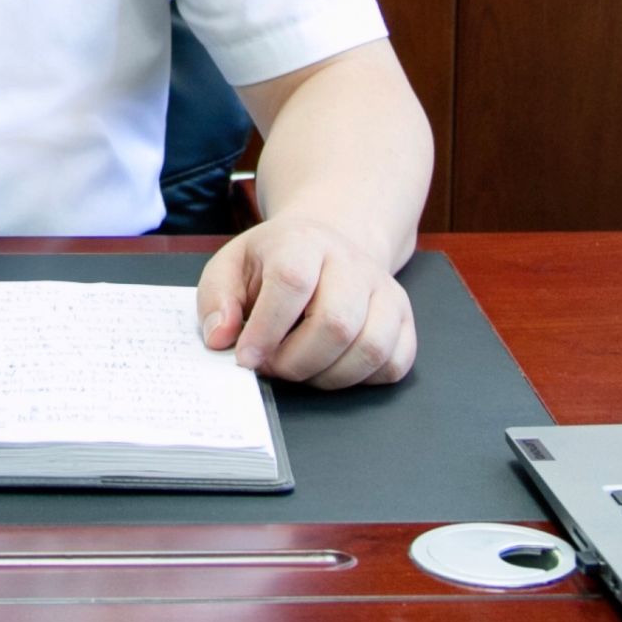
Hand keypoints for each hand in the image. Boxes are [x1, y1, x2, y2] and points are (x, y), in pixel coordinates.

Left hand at [195, 214, 415, 390]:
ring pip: (370, 348)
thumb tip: (221, 338)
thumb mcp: (232, 266)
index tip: (247, 358)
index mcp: (302, 242)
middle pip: (336, 323)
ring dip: (328, 376)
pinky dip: (361, 380)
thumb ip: (217, 299)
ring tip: (299, 369)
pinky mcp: (404, 318)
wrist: (326, 244)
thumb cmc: (274, 262)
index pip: (292, 283)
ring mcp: (384, 290)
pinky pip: (395, 363)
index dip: (267, 329)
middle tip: (272, 367)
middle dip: (296, 362)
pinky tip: (332, 368)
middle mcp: (351, 262)